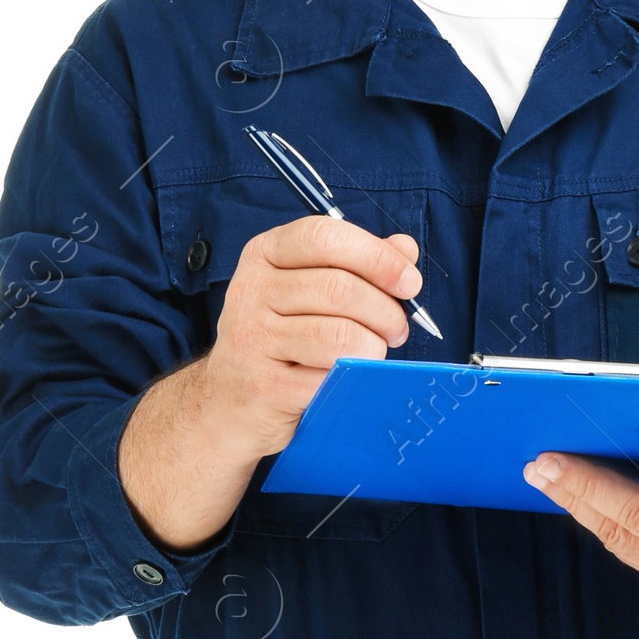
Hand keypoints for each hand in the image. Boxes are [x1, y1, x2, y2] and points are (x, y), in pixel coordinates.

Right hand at [204, 215, 423, 462]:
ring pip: (340, 335)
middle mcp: (251, 290)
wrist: (228, 401)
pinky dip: (351, 378)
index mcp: (265, 254)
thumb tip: (405, 248)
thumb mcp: (308, 289)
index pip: (324, 237)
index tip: (409, 282)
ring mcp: (253, 339)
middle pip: (339, 288)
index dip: (377, 256)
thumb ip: (358, 264)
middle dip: (385, 311)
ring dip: (374, 347)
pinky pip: (330, 377)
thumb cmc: (280, 338)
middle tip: (397, 329)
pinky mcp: (265, 385)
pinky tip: (345, 377)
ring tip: (375, 352)